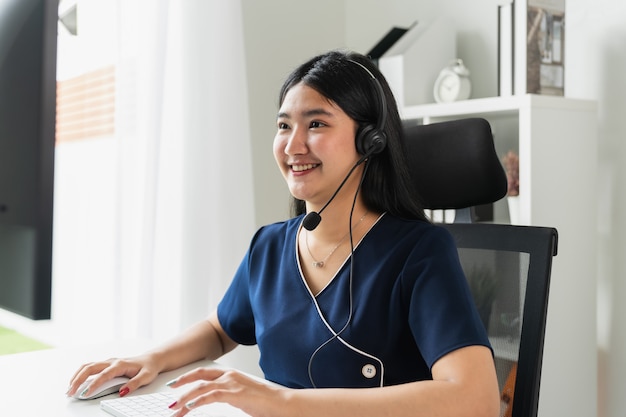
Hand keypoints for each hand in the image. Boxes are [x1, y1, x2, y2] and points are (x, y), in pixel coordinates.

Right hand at [66, 354, 160, 398]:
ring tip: (69, 388)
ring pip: (88, 366)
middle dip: (78, 380)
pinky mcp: (106, 364)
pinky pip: (90, 367)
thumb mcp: (146, 376)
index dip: (93, 384)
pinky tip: (76, 381)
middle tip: (70, 392)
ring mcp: (108, 362)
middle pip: (90, 368)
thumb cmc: (148, 367)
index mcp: (120, 364)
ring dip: (76, 376)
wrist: (151, 359)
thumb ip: (135, 384)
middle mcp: (112, 361)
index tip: (86, 394)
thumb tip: (122, 391)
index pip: (103, 375)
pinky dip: (80, 373)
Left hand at [166, 367, 285, 416]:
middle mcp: (230, 376)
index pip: (205, 373)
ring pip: (201, 387)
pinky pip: (211, 396)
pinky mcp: (234, 394)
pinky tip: (189, 407)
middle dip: (181, 382)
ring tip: (174, 407)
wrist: (281, 403)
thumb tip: (215, 399)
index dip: (189, 377)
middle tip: (169, 390)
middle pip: (199, 375)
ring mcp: (232, 383)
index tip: (176, 384)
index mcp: (231, 375)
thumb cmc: (265, 402)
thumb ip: (229, 395)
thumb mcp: (243, 396)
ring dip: (184, 397)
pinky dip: (197, 401)